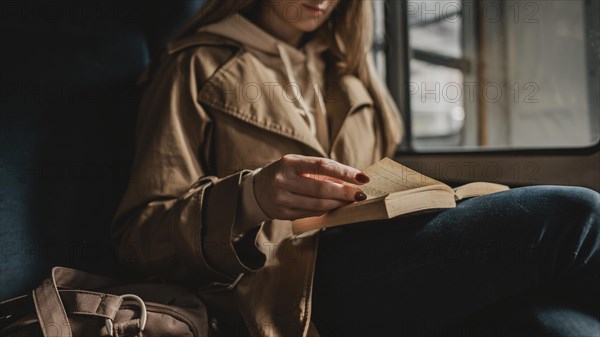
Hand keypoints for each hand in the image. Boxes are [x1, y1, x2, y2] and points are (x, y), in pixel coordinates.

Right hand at [253, 154, 369, 219]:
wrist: (256, 191)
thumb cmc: (284, 174)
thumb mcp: (297, 164)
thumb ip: (320, 170)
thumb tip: (350, 180)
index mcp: (289, 163)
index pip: (322, 166)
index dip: (344, 172)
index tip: (362, 177)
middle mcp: (284, 181)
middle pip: (322, 189)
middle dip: (345, 192)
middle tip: (360, 194)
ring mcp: (282, 199)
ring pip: (318, 205)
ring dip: (338, 204)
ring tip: (350, 201)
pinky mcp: (284, 214)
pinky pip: (311, 213)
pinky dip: (327, 210)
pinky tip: (335, 207)